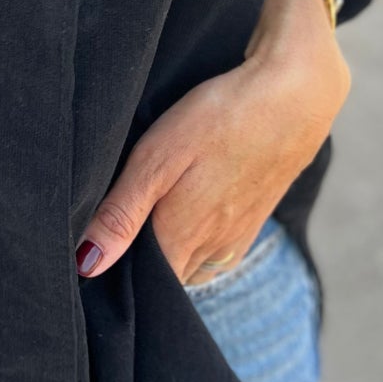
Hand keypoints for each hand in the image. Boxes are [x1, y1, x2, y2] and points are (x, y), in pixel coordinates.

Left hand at [75, 0, 350, 285]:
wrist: (294, 95)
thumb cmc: (220, 119)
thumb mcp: (157, 158)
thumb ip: (122, 214)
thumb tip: (87, 267)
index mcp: (181, 240)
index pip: (140, 286)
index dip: (113, 274)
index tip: (88, 254)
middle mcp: (211, 252)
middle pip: (164, 277)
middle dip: (136, 264)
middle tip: (109, 228)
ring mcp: (236, 239)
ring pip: (188, 263)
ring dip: (166, 250)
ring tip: (143, 213)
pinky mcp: (252, 220)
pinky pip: (212, 248)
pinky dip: (192, 238)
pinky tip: (183, 206)